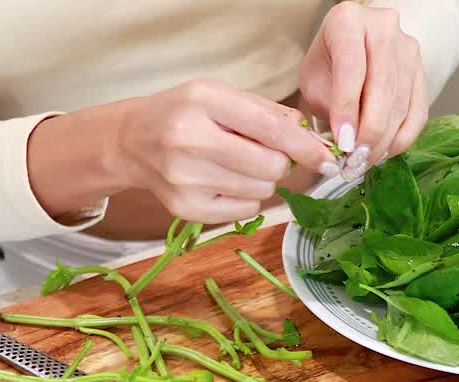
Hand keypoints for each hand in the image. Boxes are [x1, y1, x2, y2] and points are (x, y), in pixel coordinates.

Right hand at [106, 78, 337, 223]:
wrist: (132, 141)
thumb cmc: (186, 113)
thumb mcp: (221, 96)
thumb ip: (269, 113)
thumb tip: (313, 139)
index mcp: (203, 101)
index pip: (271, 129)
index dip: (306, 146)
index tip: (326, 157)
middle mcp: (190, 139)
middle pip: (271, 167)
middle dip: (280, 162)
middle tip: (263, 153)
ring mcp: (185, 178)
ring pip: (262, 190)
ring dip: (261, 179)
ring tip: (236, 164)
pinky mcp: (185, 208)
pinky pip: (246, 209)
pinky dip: (245, 196)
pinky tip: (223, 180)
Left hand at [299, 1, 429, 180]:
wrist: (355, 46)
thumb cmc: (329, 61)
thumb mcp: (314, 79)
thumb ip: (329, 107)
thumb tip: (347, 145)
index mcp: (348, 21)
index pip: (352, 70)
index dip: (347, 110)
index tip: (343, 144)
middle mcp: (384, 28)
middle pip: (382, 90)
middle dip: (368, 133)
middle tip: (354, 161)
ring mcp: (408, 49)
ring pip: (401, 106)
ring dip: (383, 142)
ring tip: (364, 162)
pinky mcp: (422, 72)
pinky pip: (418, 114)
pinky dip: (401, 139)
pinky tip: (384, 152)